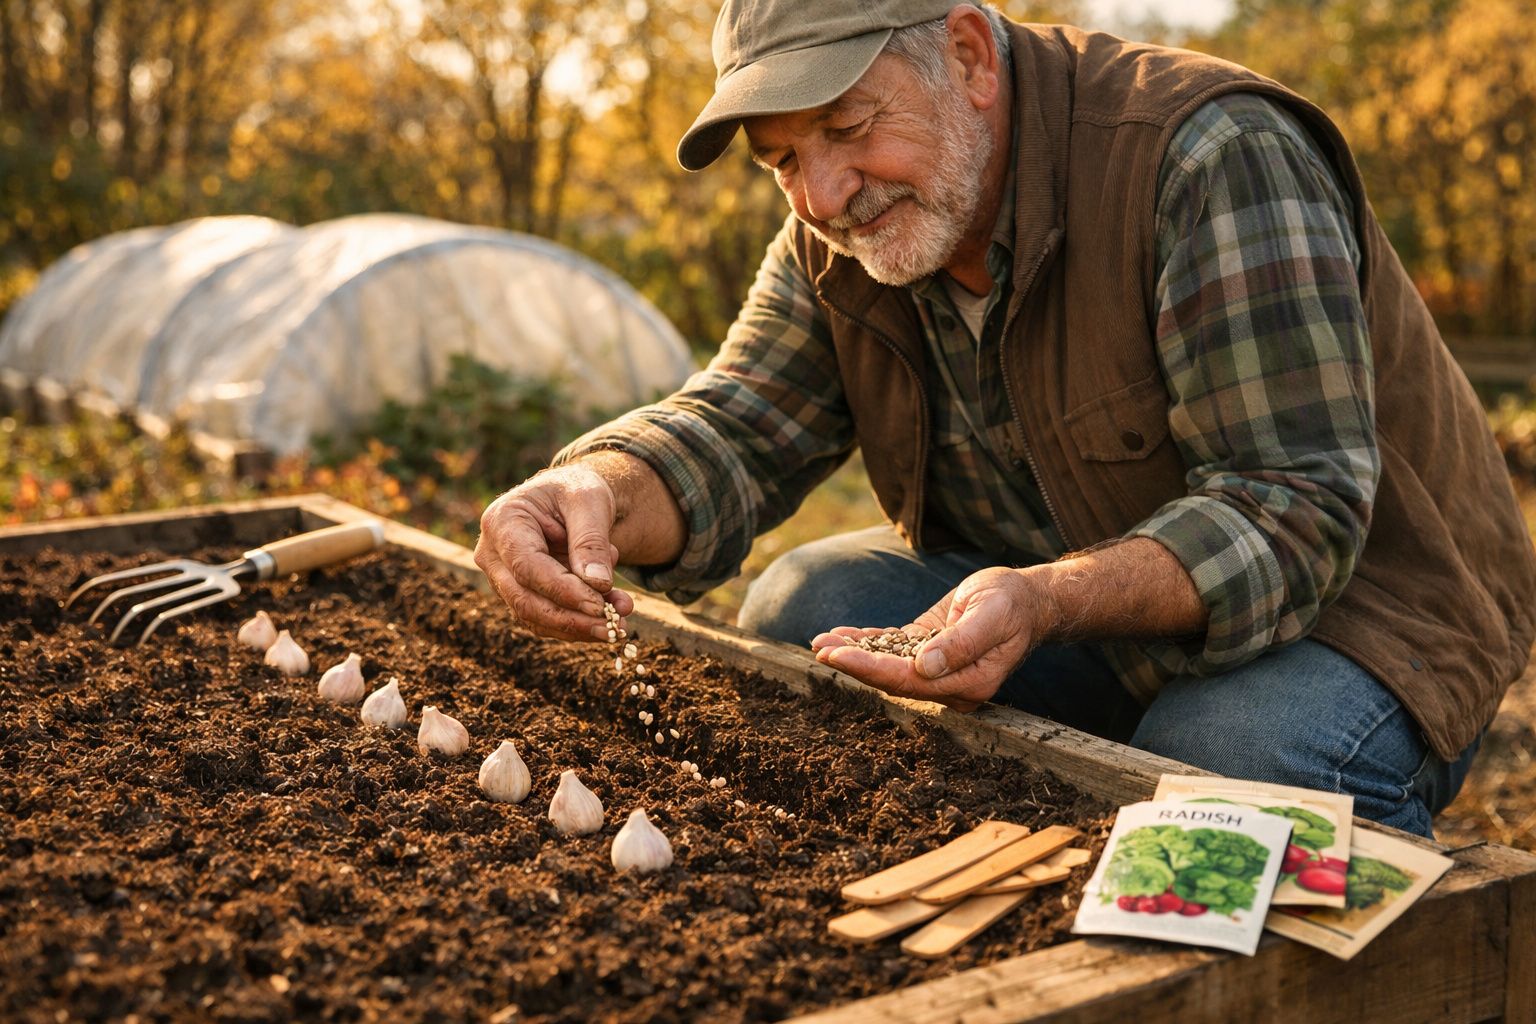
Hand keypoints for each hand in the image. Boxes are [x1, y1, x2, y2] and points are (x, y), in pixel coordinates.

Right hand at [474, 463, 635, 641]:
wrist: (572, 497)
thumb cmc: (576, 490)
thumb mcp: (589, 501)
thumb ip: (591, 541)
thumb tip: (598, 585)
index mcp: (502, 522)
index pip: (527, 567)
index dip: (563, 590)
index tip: (599, 606)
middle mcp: (493, 554)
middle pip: (525, 600)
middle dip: (572, 619)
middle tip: (613, 628)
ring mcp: (503, 578)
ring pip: (535, 617)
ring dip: (579, 626)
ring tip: (618, 624)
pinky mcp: (521, 594)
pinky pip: (545, 620)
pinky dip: (578, 623)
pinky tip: (610, 618)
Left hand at [809, 566, 1051, 710]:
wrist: (1026, 599)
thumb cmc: (1013, 605)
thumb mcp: (992, 616)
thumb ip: (962, 643)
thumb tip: (924, 666)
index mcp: (969, 683)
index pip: (909, 682)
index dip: (870, 669)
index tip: (838, 656)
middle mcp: (950, 685)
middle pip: (893, 678)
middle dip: (854, 664)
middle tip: (819, 648)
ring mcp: (938, 671)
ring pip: (888, 666)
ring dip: (853, 654)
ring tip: (819, 642)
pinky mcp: (928, 652)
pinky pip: (893, 651)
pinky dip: (866, 643)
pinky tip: (839, 636)